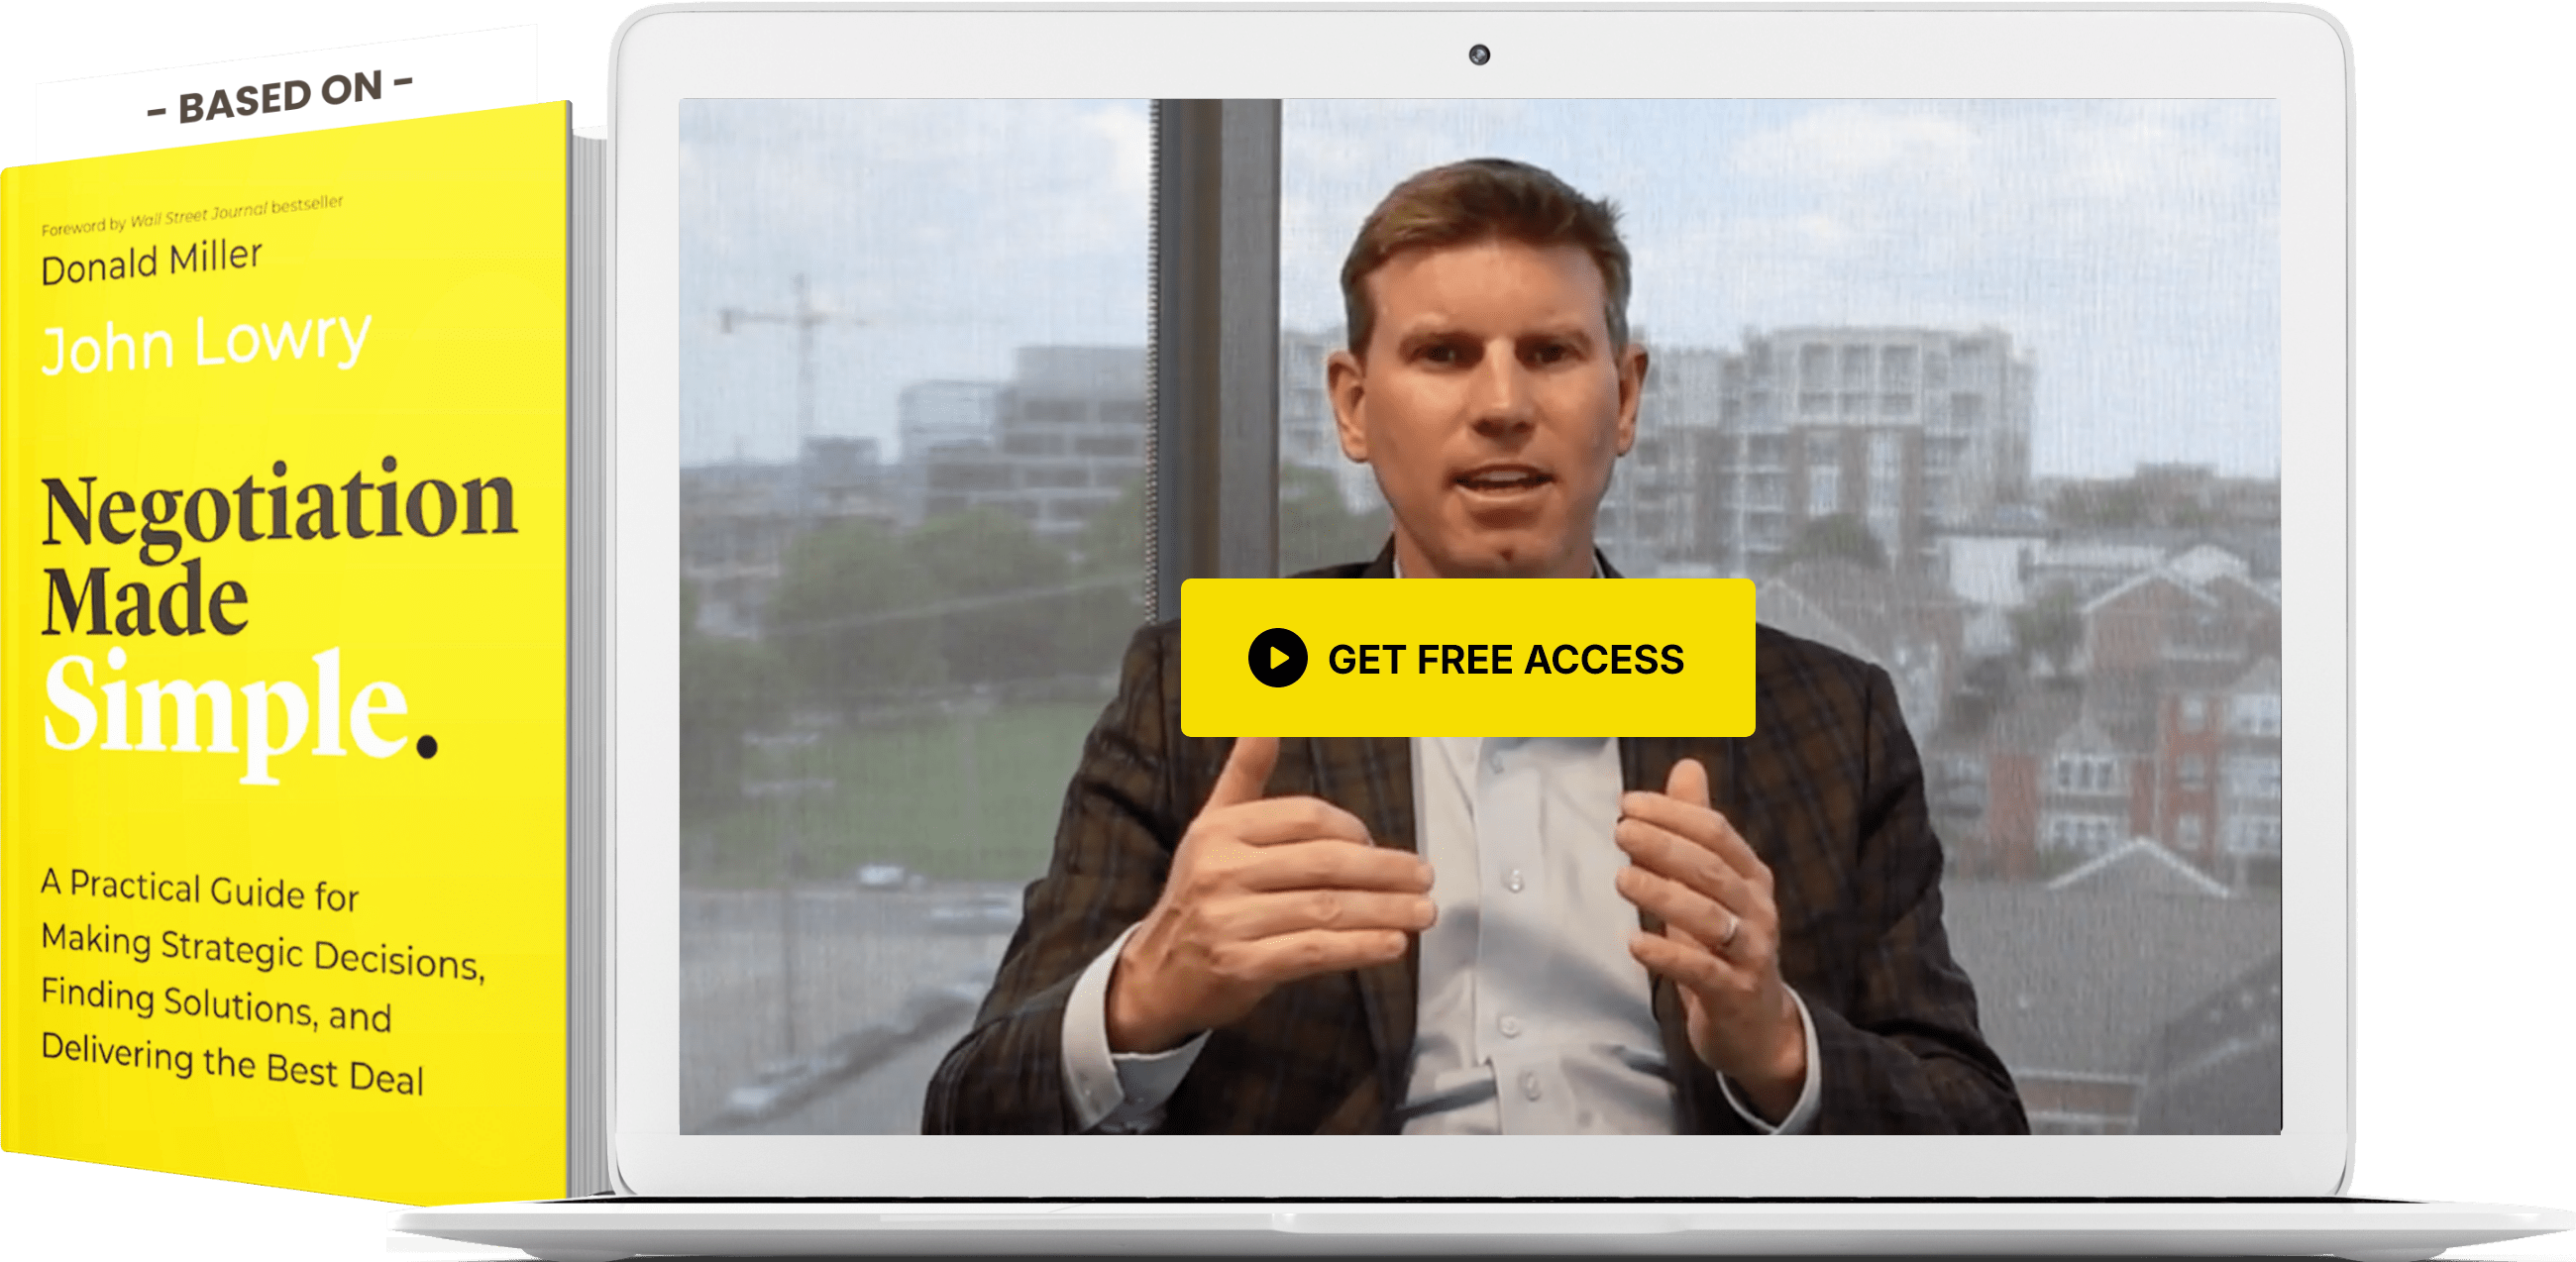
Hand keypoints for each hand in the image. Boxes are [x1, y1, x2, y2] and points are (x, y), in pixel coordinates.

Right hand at [1105, 736, 1436, 1052]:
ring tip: (1421, 912)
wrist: (1157, 974)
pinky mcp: (1240, 966)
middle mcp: (1221, 870)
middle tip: (1424, 878)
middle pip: (1324, 862)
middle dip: (1385, 870)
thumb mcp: (1212, 827)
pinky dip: (1359, 947)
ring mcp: (1229, 919)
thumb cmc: (1200, 896)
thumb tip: (1264, 716)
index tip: (1381, 847)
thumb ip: (1245, 773)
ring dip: (1384, 910)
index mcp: (1221, 830)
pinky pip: (1313, 951)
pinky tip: (1391, 945)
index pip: (1306, 817)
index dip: (1354, 830)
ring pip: (1326, 908)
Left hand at [1613, 758, 1808, 1121]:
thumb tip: (1686, 766)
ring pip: (1709, 917)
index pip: (1716, 834)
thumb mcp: (1712, 885)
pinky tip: (1635, 943)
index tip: (1628, 803)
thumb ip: (1696, 829)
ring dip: (1664, 894)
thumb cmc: (1726, 946)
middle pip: (1712, 870)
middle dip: (1666, 846)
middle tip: (1621, 831)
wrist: (1757, 1025)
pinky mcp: (1735, 993)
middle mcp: (1758, 910)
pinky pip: (1702, 971)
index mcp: (1751, 877)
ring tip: (1623, 879)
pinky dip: (1668, 954)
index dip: (1674, 814)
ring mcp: (1751, 953)